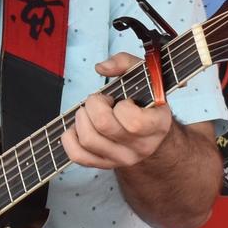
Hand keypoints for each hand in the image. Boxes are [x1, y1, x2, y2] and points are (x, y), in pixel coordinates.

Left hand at [60, 52, 172, 168]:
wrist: (151, 133)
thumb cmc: (146, 101)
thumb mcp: (145, 77)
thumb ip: (126, 63)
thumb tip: (102, 68)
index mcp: (158, 126)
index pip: (134, 123)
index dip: (122, 106)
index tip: (123, 100)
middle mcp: (141, 147)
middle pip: (103, 126)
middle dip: (94, 104)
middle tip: (101, 101)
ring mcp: (122, 159)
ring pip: (88, 139)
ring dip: (82, 118)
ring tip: (90, 112)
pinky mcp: (104, 164)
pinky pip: (77, 156)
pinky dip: (70, 137)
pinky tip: (79, 127)